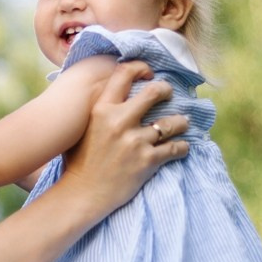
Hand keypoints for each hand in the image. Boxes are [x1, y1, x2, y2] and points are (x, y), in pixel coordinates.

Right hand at [61, 61, 188, 222]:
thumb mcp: (83, 127)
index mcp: (101, 109)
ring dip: (181, 122)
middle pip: (154, 92)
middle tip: (169, 94)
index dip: (140, 68)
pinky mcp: (147, 161)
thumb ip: (100, 110)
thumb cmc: (79, 161)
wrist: (83, 193)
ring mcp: (135, 141)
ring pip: (172, 122)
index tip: (148, 74)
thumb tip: (115, 95)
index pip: (124, 74)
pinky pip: (176, 148)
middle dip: (166, 90)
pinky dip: (182, 147)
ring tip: (183, 122)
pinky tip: (182, 147)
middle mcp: (119, 121)